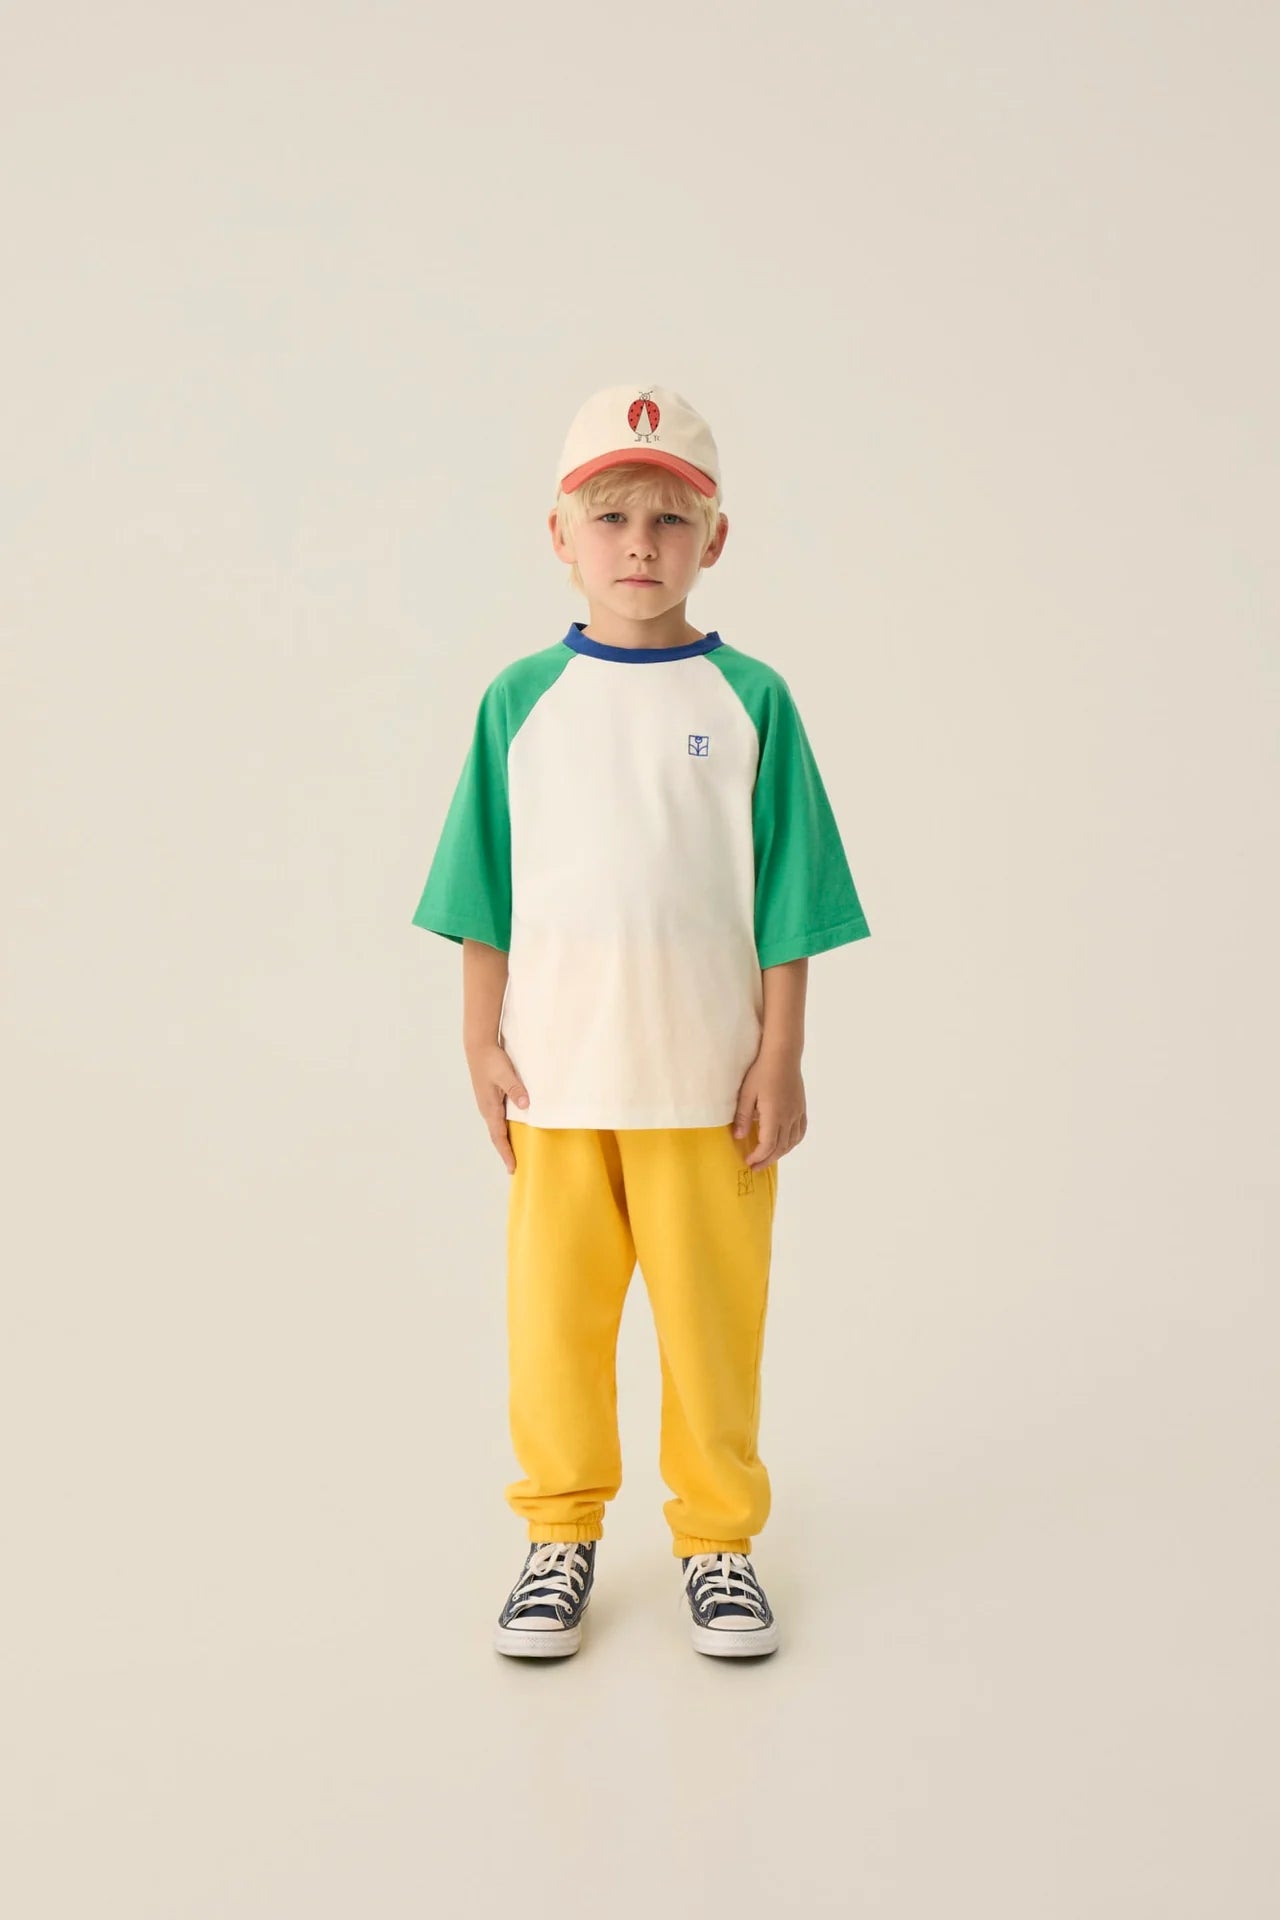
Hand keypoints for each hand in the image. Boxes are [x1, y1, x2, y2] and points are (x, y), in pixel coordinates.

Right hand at [466, 1042, 529, 1173]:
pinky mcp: (490, 1098)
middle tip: (514, 1167)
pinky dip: (504, 1129)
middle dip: (505, 1151)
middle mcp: (487, 1109)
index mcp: (490, 1107)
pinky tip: (512, 1129)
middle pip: (497, 1136)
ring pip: (497, 1128)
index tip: (512, 1168)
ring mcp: (487, 1104)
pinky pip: (498, 1119)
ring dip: (504, 1141)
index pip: (499, 1136)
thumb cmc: (491, 1060)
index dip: (506, 1153)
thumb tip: (525, 1105)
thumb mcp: (506, 1074)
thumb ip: (516, 1089)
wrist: (478, 1047)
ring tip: (514, 1152)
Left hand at [731, 1050, 806, 1169]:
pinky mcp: (801, 1108)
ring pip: (792, 1142)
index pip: (768, 1145)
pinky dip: (793, 1142)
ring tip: (768, 1158)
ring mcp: (797, 1113)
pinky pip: (800, 1132)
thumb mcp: (746, 1093)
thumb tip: (739, 1137)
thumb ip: (743, 1117)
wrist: (783, 1055)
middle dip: (767, 1160)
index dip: (758, 1156)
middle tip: (755, 1167)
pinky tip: (786, 1144)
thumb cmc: (761, 1072)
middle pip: (780, 1147)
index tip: (748, 1161)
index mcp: (774, 1115)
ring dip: (780, 1153)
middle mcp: (789, 1117)